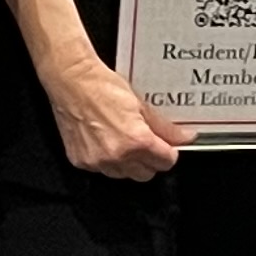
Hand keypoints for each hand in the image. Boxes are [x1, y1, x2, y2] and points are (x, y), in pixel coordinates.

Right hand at [44, 55, 182, 181]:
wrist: (71, 81)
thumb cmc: (103, 86)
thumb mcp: (141, 104)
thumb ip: (164, 127)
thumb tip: (184, 137)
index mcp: (136, 141)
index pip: (165, 162)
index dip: (169, 152)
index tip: (167, 146)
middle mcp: (116, 156)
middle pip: (146, 174)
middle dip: (150, 160)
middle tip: (147, 142)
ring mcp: (97, 161)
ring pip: (124, 175)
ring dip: (129, 163)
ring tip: (124, 139)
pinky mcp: (80, 161)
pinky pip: (103, 170)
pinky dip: (108, 160)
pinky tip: (106, 141)